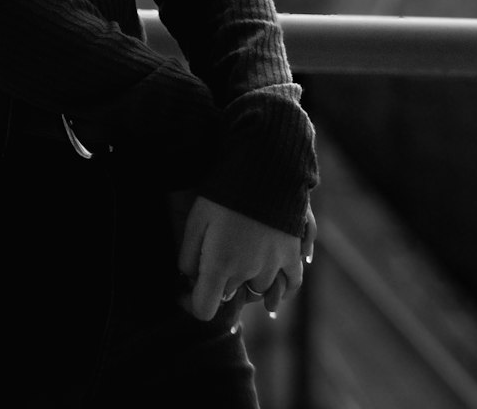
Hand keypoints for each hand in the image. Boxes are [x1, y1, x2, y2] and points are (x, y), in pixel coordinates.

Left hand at [174, 196, 314, 323]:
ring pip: (257, 290)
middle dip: (218, 283)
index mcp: (219, 265)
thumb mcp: (195, 219)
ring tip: (240, 259)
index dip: (191, 303)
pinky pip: (291, 284)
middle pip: (229, 294)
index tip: (184, 291)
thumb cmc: (223, 192)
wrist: (263, 167)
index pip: (203, 308)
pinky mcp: (291, 254)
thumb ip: (188, 255)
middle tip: (212, 259)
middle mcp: (246, 272)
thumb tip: (188, 277)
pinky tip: (274, 286)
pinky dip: (282, 288)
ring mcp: (272, 265)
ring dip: (246, 280)